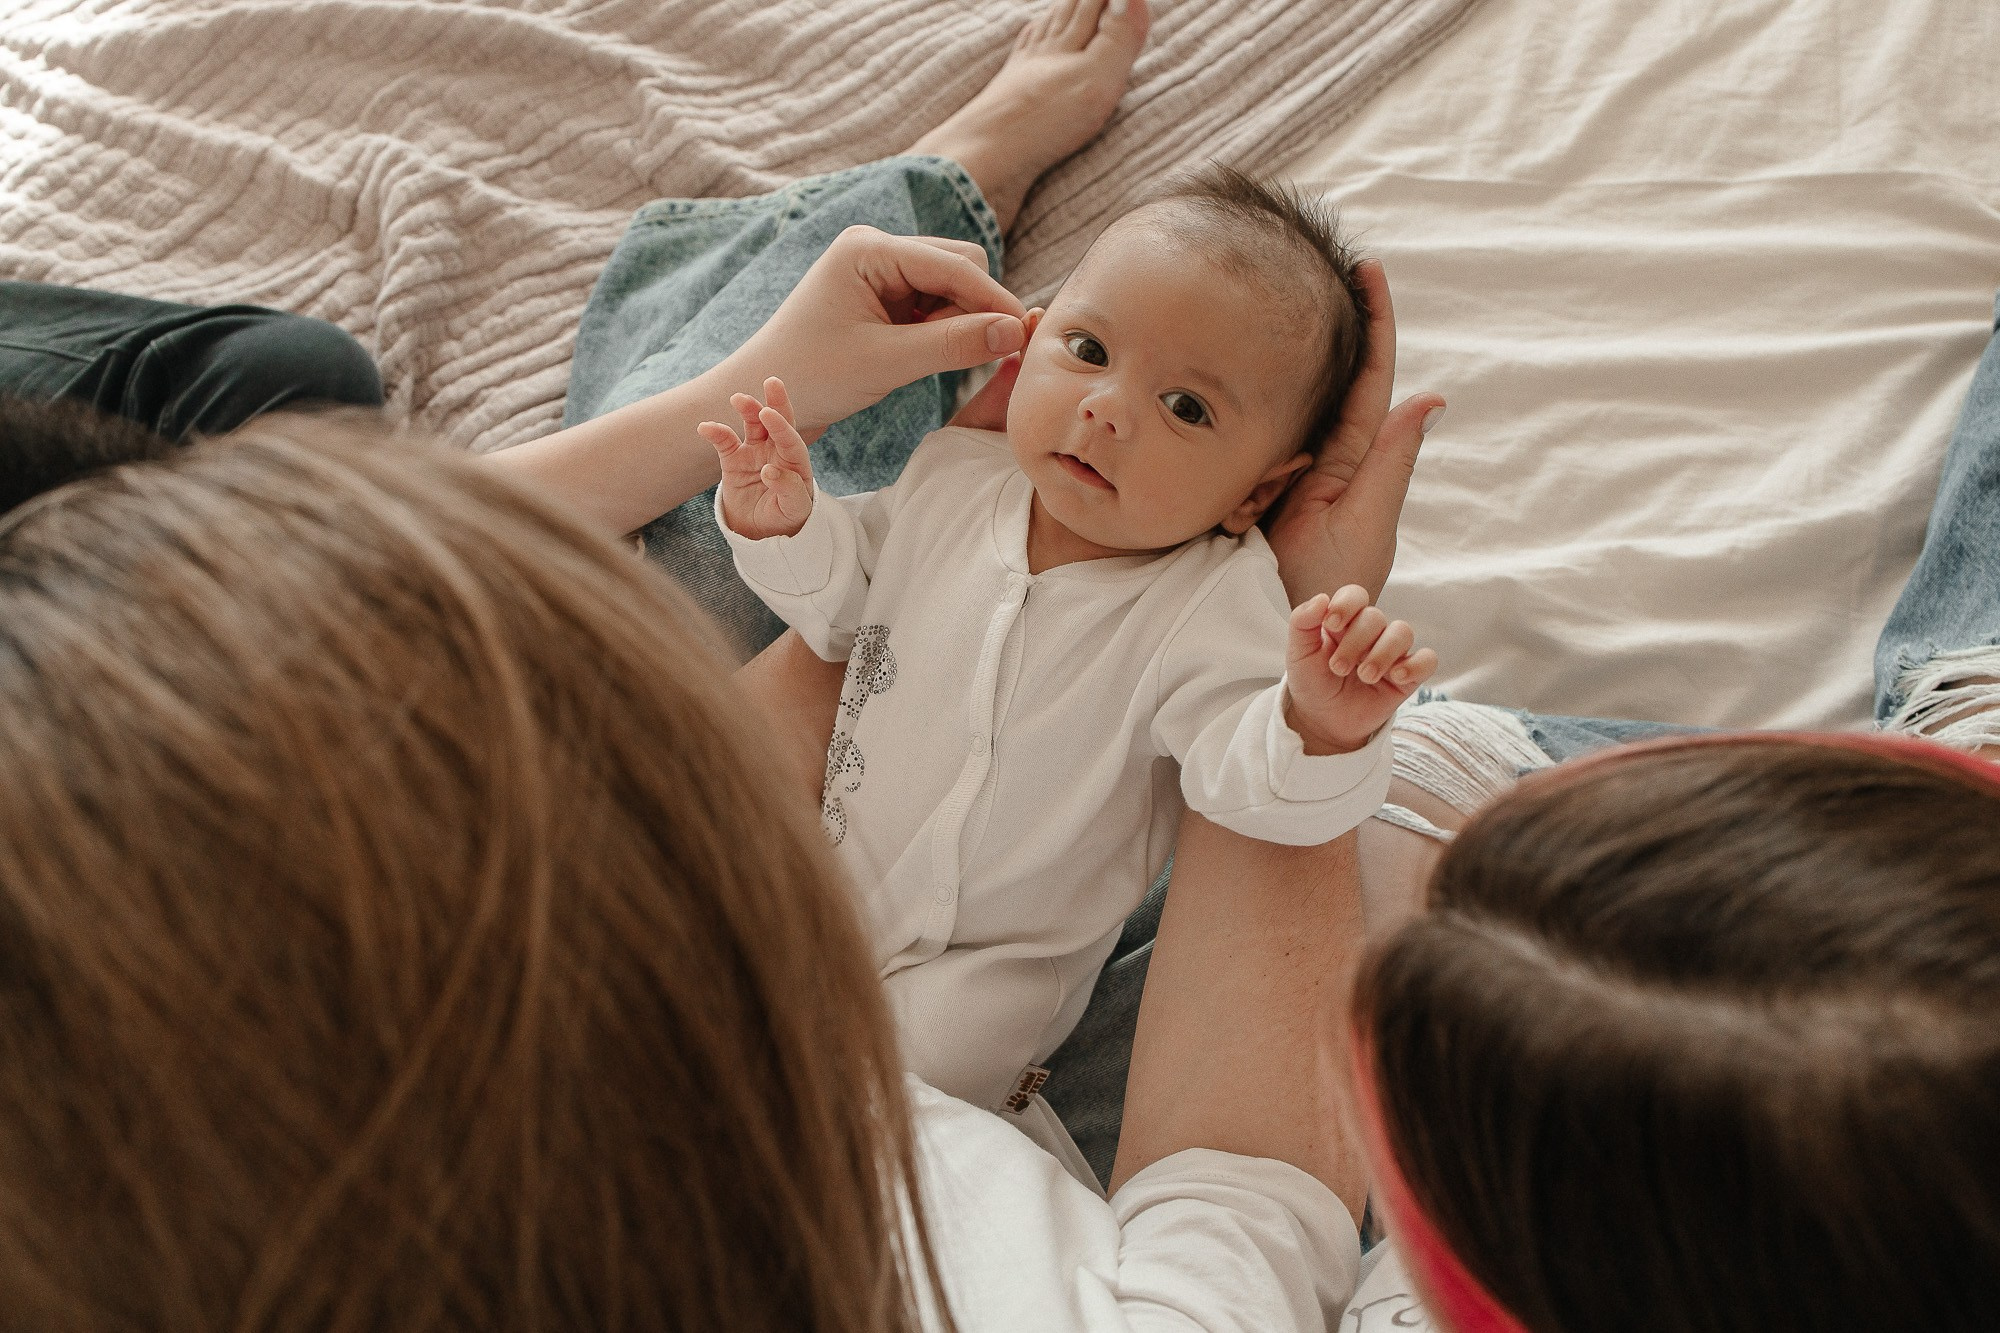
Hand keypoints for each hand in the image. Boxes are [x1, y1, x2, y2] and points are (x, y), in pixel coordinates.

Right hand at [701, 377, 814, 539]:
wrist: (763, 532)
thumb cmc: (787, 517)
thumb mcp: (794, 508)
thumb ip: (788, 488)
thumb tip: (770, 470)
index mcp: (796, 462)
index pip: (791, 440)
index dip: (782, 426)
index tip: (769, 414)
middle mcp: (777, 452)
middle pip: (777, 423)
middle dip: (776, 402)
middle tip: (772, 382)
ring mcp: (755, 453)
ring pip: (752, 425)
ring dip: (748, 410)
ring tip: (738, 399)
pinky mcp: (734, 460)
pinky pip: (724, 442)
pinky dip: (716, 433)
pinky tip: (705, 427)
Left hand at [721, 226, 1028, 441]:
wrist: (763, 395)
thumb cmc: (813, 376)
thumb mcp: (888, 363)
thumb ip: (954, 344)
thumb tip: (1015, 332)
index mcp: (869, 248)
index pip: (955, 265)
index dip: (994, 301)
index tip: (1027, 338)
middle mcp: (877, 246)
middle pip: (961, 266)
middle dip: (974, 309)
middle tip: (963, 357)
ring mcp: (880, 268)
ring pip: (953, 284)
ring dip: (960, 321)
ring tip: (930, 359)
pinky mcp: (884, 293)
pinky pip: (936, 302)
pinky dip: (944, 328)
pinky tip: (926, 354)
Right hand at [1266, 259, 1445, 603]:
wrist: (1296, 643)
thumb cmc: (1339, 589)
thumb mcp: (1369, 522)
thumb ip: (1391, 459)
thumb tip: (1432, 396)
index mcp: (1355, 455)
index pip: (1369, 375)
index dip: (1371, 320)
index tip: (1367, 265)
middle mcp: (1317, 455)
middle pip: (1313, 383)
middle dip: (1308, 348)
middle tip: (1305, 299)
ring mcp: (1276, 468)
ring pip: (1268, 416)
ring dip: (1265, 425)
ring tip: (1268, 465)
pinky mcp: (1240, 487)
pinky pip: (1235, 456)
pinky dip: (1236, 463)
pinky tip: (1236, 482)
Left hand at [1283, 586, 1437, 755]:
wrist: (1322, 721)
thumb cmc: (1311, 682)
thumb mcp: (1298, 653)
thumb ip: (1302, 622)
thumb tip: (1321, 598)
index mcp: (1344, 620)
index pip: (1355, 595)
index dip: (1347, 604)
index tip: (1331, 624)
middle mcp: (1370, 632)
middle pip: (1375, 617)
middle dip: (1355, 642)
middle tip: (1338, 668)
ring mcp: (1391, 652)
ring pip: (1403, 632)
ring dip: (1382, 653)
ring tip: (1364, 676)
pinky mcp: (1408, 676)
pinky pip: (1427, 660)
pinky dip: (1416, 665)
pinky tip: (1396, 677)